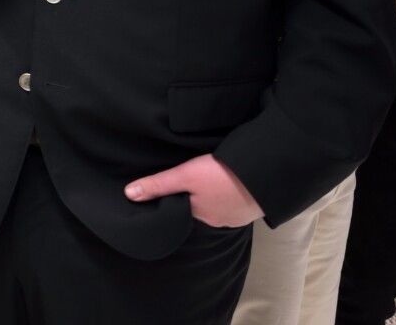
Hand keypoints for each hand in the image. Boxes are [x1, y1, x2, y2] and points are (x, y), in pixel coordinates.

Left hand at [125, 154, 263, 227]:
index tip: (166, 190)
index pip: (179, 209)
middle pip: (198, 207)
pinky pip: (234, 201)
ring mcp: (236, 215)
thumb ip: (158, 185)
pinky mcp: (252, 206)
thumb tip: (128, 195)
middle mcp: (216, 220)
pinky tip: (228, 183)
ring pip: (216, 205)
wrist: (267, 175)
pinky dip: (229, 193)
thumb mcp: (185, 175)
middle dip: (193, 196)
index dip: (172, 198)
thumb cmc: (223, 176)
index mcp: (199, 214)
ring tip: (207, 180)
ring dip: (212, 194)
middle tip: (188, 179)